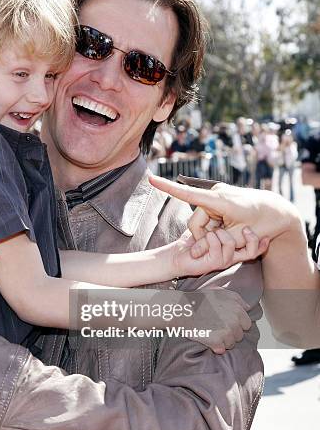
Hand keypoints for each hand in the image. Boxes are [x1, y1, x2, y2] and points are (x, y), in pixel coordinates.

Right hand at [149, 175, 297, 246]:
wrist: (277, 210)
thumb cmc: (261, 224)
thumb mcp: (239, 238)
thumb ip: (214, 245)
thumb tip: (193, 251)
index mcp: (220, 201)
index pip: (189, 195)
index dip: (168, 187)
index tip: (152, 178)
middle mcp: (216, 193)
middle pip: (196, 221)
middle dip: (205, 235)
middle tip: (224, 241)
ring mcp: (217, 194)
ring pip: (201, 221)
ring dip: (211, 231)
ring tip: (233, 231)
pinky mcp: (218, 197)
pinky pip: (208, 216)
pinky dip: (215, 226)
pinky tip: (231, 225)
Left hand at [171, 227, 268, 277]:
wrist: (177, 256)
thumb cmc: (192, 242)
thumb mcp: (210, 226)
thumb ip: (221, 221)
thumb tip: (230, 209)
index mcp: (233, 249)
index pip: (254, 249)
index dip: (262, 244)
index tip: (267, 233)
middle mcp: (230, 256)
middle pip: (251, 251)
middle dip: (251, 238)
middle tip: (246, 228)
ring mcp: (222, 260)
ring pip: (232, 245)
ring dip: (221, 234)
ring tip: (213, 231)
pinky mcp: (212, 263)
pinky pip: (217, 248)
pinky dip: (211, 239)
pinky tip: (207, 236)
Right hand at [184, 288, 253, 353]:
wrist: (182, 309)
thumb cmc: (200, 300)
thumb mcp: (220, 291)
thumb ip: (237, 299)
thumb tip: (247, 307)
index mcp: (238, 309)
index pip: (247, 324)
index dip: (237, 324)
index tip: (226, 322)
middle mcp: (234, 321)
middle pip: (239, 335)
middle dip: (230, 333)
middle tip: (216, 326)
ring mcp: (226, 332)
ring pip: (231, 344)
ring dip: (223, 340)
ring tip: (211, 331)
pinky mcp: (217, 342)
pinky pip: (221, 349)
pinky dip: (215, 347)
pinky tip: (208, 338)